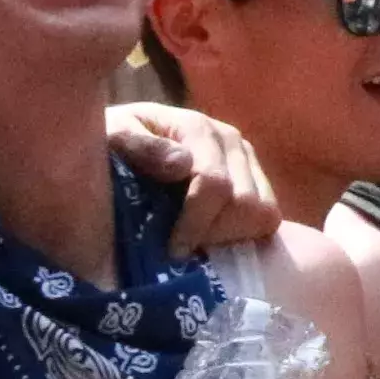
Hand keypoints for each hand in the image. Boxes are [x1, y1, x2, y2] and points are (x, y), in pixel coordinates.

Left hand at [103, 104, 279, 253]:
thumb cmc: (110, 148)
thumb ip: (139, 147)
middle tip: (182, 248)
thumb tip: (182, 165)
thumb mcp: (111, 140)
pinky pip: (268, 218)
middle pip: (245, 202)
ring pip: (263, 213)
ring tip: (197, 241)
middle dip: (213, 233)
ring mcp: (247, 160)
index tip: (172, 251)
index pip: (214, 183)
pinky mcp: (256, 180)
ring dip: (231, 235)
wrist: (121, 145)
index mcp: (197, 128)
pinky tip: (213, 236)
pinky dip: (245, 233)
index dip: (195, 223)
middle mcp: (231, 140)